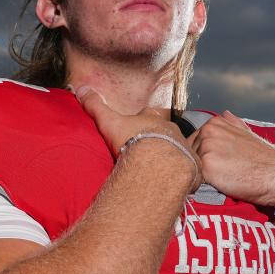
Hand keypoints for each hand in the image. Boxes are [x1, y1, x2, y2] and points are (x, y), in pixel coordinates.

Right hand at [74, 86, 200, 188]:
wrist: (158, 164)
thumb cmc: (134, 141)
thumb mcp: (109, 122)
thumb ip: (96, 107)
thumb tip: (81, 89)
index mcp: (153, 119)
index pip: (148, 115)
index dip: (143, 120)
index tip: (137, 128)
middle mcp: (172, 131)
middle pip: (167, 132)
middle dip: (160, 140)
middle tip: (149, 152)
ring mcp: (185, 149)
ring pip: (180, 151)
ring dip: (173, 158)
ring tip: (162, 171)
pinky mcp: (193, 168)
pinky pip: (190, 171)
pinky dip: (184, 176)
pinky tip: (176, 183)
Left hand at [187, 110, 274, 206]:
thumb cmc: (263, 158)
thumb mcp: (247, 133)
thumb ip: (232, 123)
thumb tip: (225, 113)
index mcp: (215, 123)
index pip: (193, 141)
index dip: (202, 155)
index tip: (217, 162)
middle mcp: (207, 132)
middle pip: (188, 153)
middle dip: (199, 164)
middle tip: (220, 172)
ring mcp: (206, 148)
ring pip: (191, 165)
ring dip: (200, 174)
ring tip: (221, 178)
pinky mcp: (207, 167)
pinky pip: (195, 178)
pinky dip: (202, 184)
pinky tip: (218, 184)